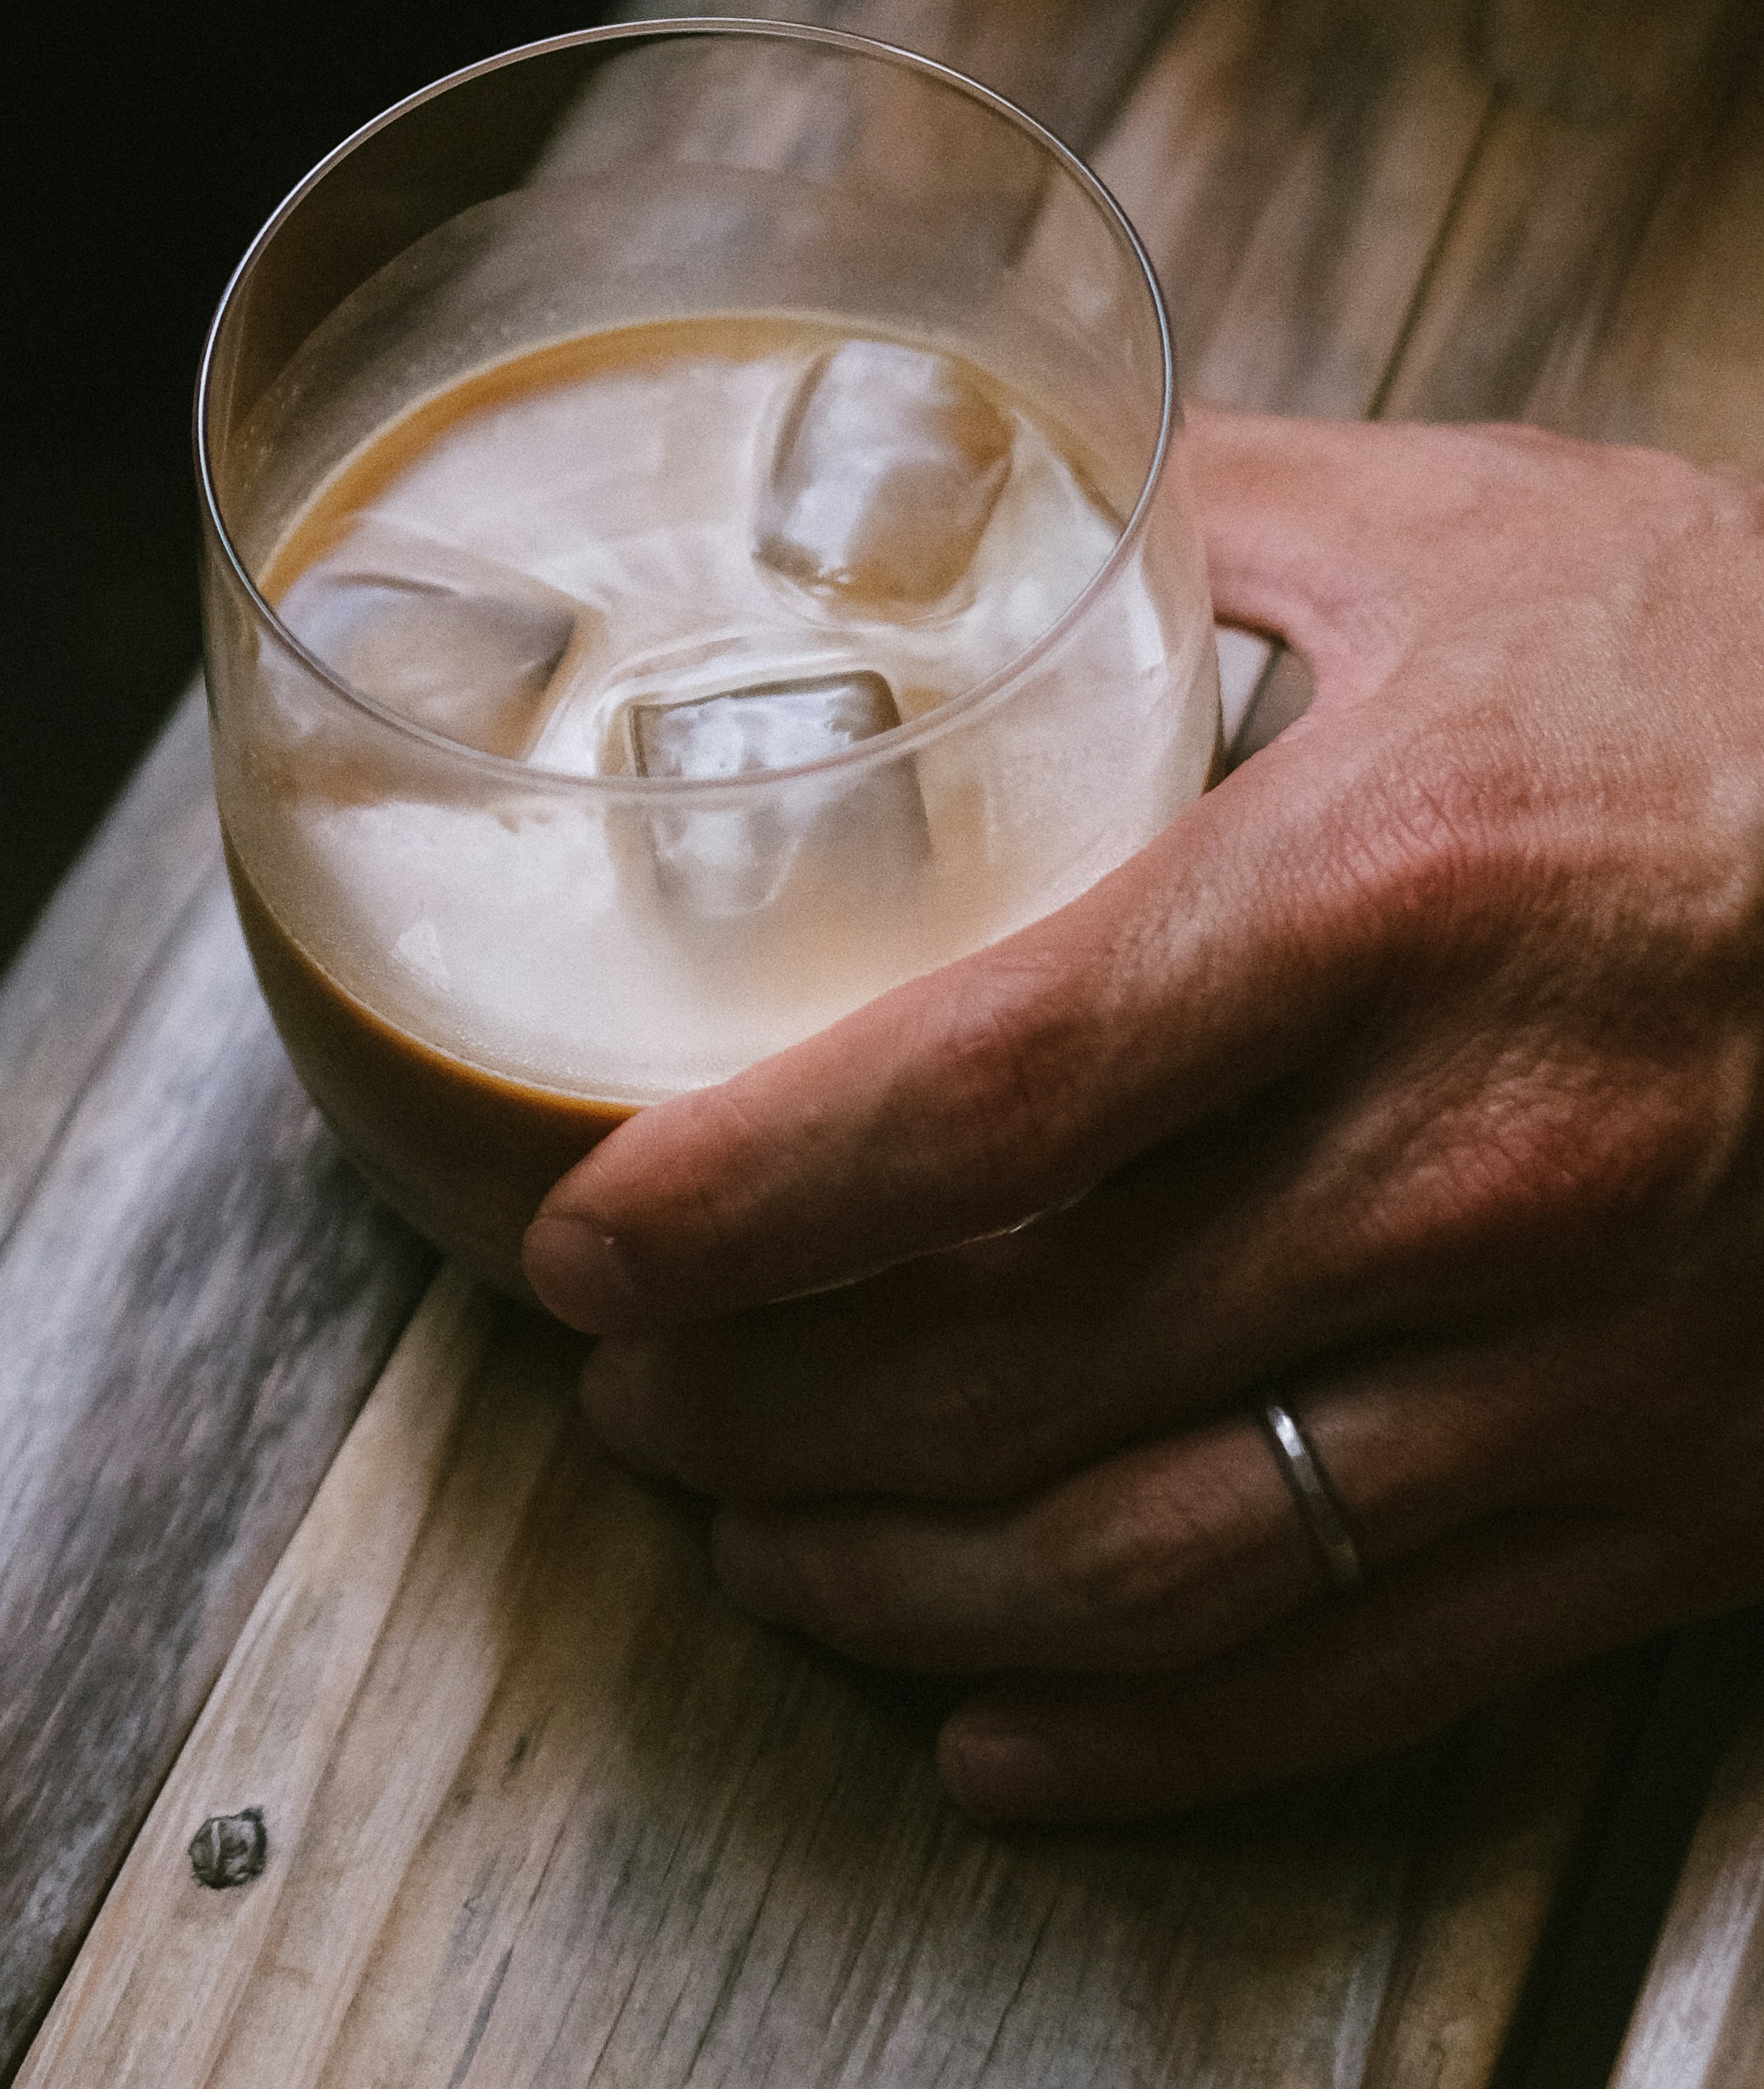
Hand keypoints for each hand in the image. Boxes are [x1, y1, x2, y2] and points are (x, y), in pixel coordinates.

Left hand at [523, 409, 1763, 1819]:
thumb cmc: (1757, 684)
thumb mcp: (1481, 537)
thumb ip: (1195, 520)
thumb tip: (959, 494)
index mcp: (1382, 898)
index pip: (975, 1099)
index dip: (736, 1199)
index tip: (581, 1229)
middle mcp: (1470, 1167)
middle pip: (1013, 1364)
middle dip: (760, 1405)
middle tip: (628, 1379)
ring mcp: (1580, 1368)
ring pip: (1148, 1566)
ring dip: (894, 1579)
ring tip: (754, 1533)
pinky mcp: (1673, 1506)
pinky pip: (1360, 1683)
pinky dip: (1134, 1733)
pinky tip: (986, 1712)